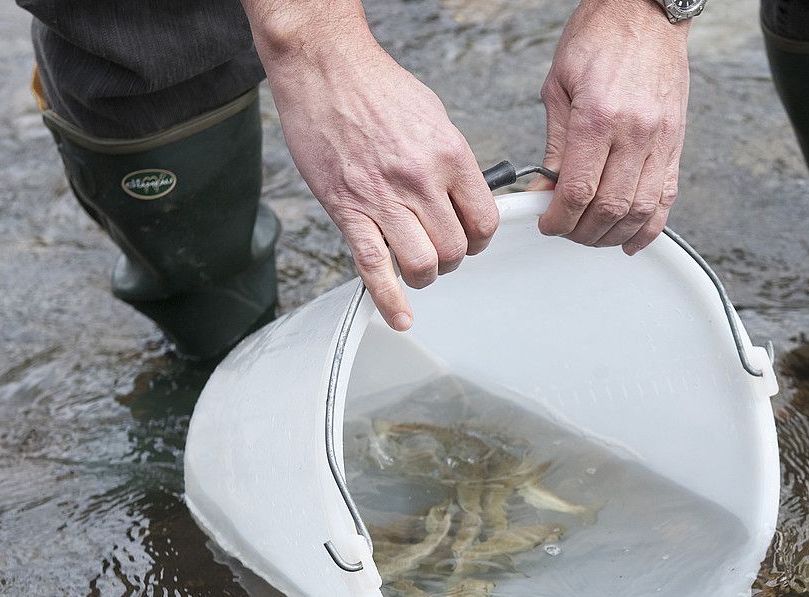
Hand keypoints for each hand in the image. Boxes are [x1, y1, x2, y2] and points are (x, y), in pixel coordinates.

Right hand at [248, 7, 496, 329]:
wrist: (324, 68)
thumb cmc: (376, 87)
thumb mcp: (434, 117)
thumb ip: (452, 162)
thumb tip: (464, 196)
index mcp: (450, 155)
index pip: (485, 220)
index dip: (481, 239)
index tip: (471, 239)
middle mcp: (421, 180)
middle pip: (456, 248)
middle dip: (452, 258)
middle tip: (440, 251)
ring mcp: (384, 198)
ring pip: (423, 264)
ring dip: (425, 275)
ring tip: (418, 266)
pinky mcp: (348, 209)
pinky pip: (374, 267)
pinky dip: (389, 299)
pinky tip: (400, 316)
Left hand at [535, 0, 689, 253]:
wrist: (646, 11)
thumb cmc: (601, 37)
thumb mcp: (560, 85)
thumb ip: (554, 144)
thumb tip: (544, 188)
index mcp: (598, 116)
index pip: (577, 190)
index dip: (557, 219)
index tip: (546, 223)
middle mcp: (634, 132)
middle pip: (609, 208)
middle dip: (581, 232)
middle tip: (565, 230)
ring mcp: (661, 140)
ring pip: (640, 211)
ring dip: (612, 235)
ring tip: (592, 235)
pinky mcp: (676, 144)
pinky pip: (666, 199)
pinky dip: (649, 227)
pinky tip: (630, 239)